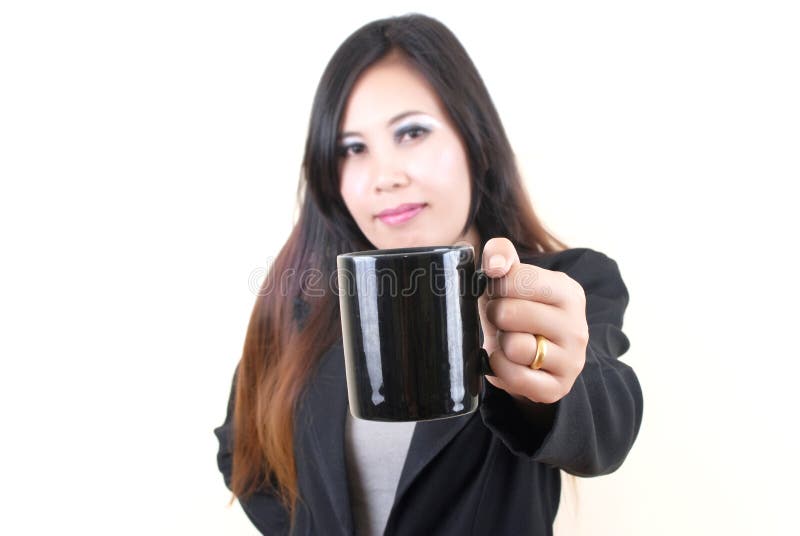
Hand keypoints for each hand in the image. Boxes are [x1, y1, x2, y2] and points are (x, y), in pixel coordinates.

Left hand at [478, 238, 588, 403]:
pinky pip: (514, 376)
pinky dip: (501, 368)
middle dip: (495, 315)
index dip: (496, 286)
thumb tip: (494, 264)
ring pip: (514, 346)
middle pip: (509, 312)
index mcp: (569, 292)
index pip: (515, 278)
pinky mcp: (558, 388)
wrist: (527, 358)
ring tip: (508, 339)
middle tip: (502, 319)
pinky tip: (507, 361)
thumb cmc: (515, 310)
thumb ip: (501, 254)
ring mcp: (572, 360)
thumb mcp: (509, 278)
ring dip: (500, 343)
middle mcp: (577, 326)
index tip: (501, 292)